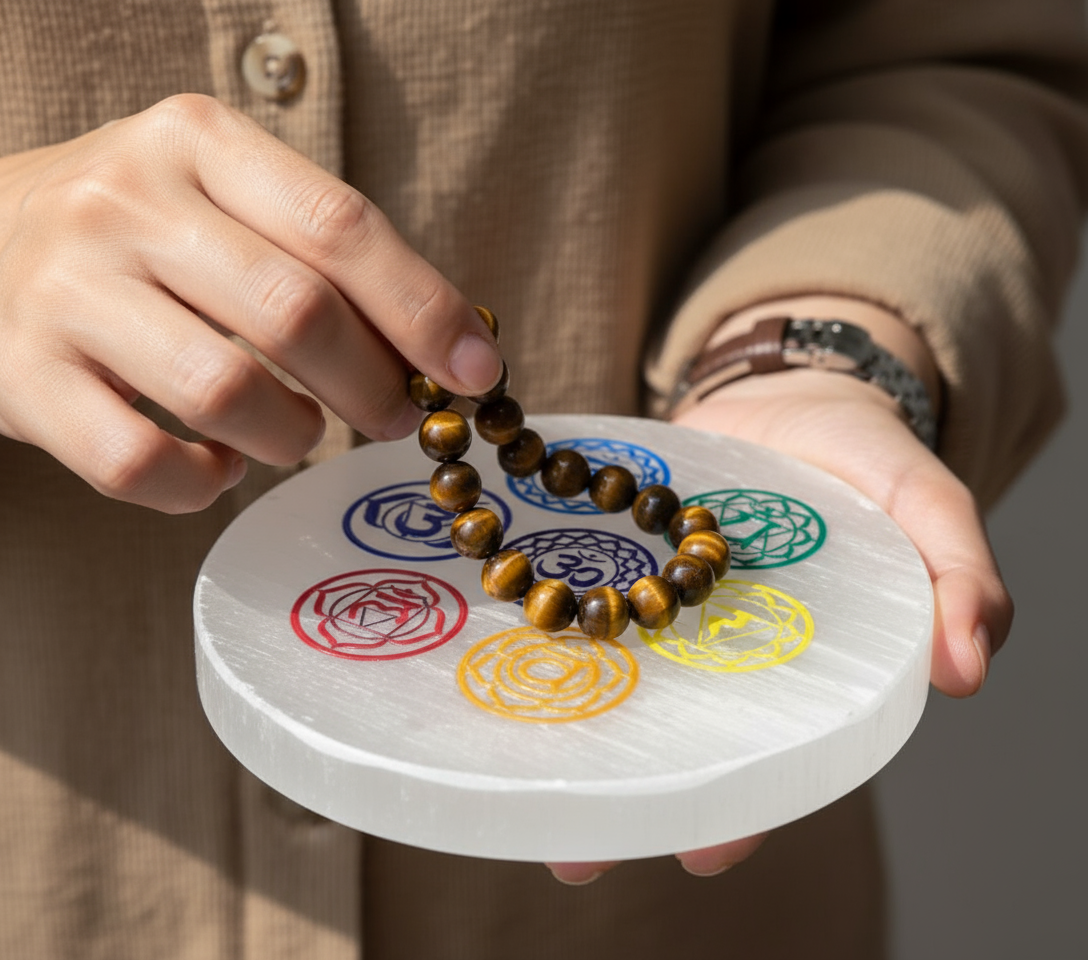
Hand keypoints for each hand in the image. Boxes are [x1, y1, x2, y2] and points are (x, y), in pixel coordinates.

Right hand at [0, 94, 500, 512]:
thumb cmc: (138, 233)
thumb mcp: (223, 199)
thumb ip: (323, 255)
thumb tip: (446, 344)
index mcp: (197, 143)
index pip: (338, 225)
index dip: (423, 308)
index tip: (476, 371)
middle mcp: (125, 204)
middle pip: (294, 311)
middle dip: (372, 385)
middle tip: (395, 416)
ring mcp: (64, 291)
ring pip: (224, 393)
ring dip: (292, 435)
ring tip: (298, 433)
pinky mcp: (22, 381)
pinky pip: (142, 465)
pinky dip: (203, 485)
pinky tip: (216, 465)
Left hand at [548, 365, 1011, 883]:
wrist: (784, 390)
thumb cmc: (864, 458)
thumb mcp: (924, 502)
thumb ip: (957, 572)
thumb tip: (966, 669)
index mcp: (795, 665)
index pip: (771, 760)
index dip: (743, 810)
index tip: (703, 849)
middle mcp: (716, 654)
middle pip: (674, 743)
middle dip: (629, 799)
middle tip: (578, 850)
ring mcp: (656, 610)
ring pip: (611, 688)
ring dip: (567, 732)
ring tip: (513, 778)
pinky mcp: (611, 564)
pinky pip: (571, 605)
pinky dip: (536, 633)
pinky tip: (491, 656)